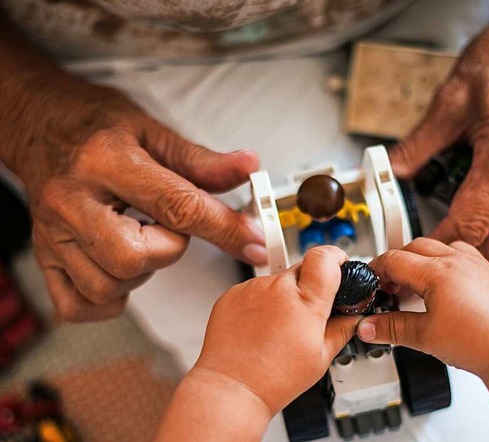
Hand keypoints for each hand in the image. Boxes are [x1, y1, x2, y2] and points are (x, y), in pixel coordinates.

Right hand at [10, 83, 264, 320]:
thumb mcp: (154, 132)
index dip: (224, 228)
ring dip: (142, 272)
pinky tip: (119, 267)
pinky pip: (79, 306)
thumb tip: (248, 166)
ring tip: (141, 239)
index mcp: (104, 161)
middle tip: (167, 226)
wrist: (42, 126)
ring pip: (108, 287)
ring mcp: (51, 234)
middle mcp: (71, 200)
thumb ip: (202, 160)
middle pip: (134, 257)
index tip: (254, 241)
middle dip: (169, 250)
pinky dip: (109, 298)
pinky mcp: (44, 258)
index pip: (175, 205)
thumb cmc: (97, 129)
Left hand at [194, 246, 360, 414]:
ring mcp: (253, 289)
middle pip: (302, 267)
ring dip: (282, 295)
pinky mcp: (233, 293)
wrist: (232, 388)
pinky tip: (259, 327)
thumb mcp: (321, 358)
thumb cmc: (273, 378)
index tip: (338, 263)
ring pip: (277, 280)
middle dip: (309, 284)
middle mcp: (278, 289)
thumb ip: (342, 330)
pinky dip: (260, 302)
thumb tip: (354, 318)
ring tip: (276, 327)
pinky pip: (254, 289)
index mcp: (306, 303)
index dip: (335, 257)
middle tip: (305, 313)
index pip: (324, 257)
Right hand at [357, 238, 488, 376]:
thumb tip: (369, 326)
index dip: (376, 270)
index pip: (395, 259)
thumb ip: (391, 328)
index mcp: (438, 272)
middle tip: (389, 286)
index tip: (371, 282)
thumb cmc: (481, 343)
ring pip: (441, 247)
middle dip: (397, 263)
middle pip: (415, 247)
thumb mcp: (424, 336)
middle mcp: (459, 261)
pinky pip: (464, 256)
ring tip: (417, 285)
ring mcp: (478, 266)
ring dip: (423, 260)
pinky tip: (447, 287)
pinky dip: (447, 264)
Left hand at [391, 0, 488, 264]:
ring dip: (485, 238)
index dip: (441, 241)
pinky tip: (487, 201)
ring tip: (458, 217)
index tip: (420, 246)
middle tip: (434, 241)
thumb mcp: (451, 99)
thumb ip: (419, 144)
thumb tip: (392, 171)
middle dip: (462, 250)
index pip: (473, 221)